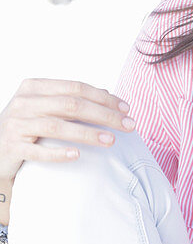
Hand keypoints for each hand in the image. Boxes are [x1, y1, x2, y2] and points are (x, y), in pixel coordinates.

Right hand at [0, 78, 135, 182]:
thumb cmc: (27, 126)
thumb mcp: (45, 107)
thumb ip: (70, 100)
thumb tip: (107, 95)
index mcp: (34, 87)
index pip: (75, 88)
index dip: (103, 98)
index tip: (126, 109)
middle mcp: (24, 102)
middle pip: (71, 105)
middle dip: (103, 115)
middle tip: (128, 125)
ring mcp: (16, 125)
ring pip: (57, 126)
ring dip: (87, 134)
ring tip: (111, 141)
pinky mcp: (12, 147)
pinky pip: (38, 151)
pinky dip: (58, 153)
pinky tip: (78, 155)